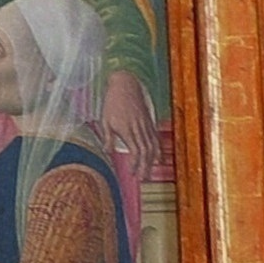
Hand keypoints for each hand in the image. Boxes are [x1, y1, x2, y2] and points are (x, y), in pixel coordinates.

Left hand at [102, 72, 163, 189]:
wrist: (126, 84)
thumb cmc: (113, 102)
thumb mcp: (105, 119)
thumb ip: (108, 137)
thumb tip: (107, 151)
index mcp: (127, 129)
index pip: (135, 151)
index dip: (136, 164)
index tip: (133, 173)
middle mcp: (139, 128)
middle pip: (146, 152)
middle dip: (145, 166)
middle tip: (142, 178)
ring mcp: (146, 125)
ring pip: (153, 146)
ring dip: (152, 161)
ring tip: (149, 172)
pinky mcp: (149, 121)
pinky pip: (156, 138)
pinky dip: (158, 150)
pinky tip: (158, 158)